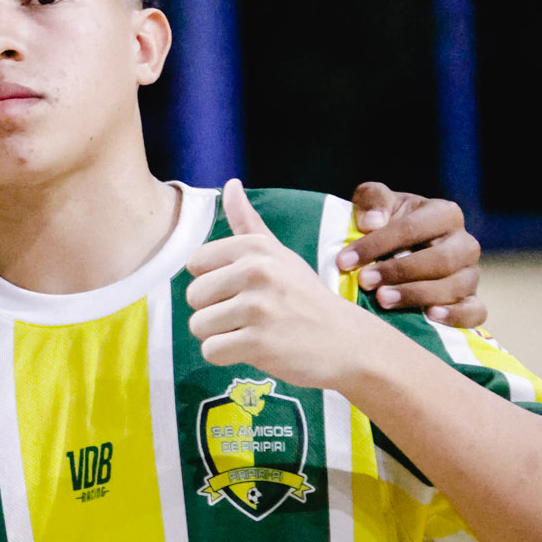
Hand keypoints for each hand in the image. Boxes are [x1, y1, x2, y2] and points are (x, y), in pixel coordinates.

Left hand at [187, 181, 392, 391]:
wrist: (348, 343)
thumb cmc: (306, 298)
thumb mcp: (280, 254)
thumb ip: (248, 222)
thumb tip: (231, 184)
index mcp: (255, 247)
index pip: (195, 263)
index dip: (214, 282)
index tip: (243, 290)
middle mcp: (255, 271)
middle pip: (193, 296)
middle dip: (215, 312)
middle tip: (251, 317)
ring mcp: (257, 308)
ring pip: (199, 326)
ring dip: (221, 335)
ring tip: (255, 332)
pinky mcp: (258, 343)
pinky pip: (211, 351)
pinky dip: (227, 357)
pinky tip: (256, 350)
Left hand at [342, 181, 484, 326]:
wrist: (399, 250)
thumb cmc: (387, 222)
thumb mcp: (377, 202)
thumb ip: (372, 200)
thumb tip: (371, 223)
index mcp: (445, 214)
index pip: (412, 228)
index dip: (377, 244)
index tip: (345, 260)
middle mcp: (464, 243)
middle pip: (440, 259)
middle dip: (399, 271)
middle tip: (365, 282)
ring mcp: (470, 273)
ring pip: (456, 286)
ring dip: (417, 294)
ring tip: (382, 300)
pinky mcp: (471, 300)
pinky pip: (475, 311)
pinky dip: (456, 315)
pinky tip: (430, 316)